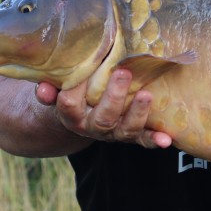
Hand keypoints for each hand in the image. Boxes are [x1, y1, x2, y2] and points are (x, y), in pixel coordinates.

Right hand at [35, 69, 172, 148]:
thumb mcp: (57, 87)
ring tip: (146, 95)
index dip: (75, 89)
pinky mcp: (132, 134)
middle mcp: (92, 126)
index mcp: (71, 114)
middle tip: (123, 73)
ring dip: (137, 114)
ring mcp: (113, 132)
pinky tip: (166, 139)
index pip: (69, 104)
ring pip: (124, 130)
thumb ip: (48, 86)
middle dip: (113, 97)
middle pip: (101, 118)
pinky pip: (143, 139)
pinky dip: (155, 139)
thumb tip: (43, 89)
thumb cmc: (72, 90)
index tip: (85, 70)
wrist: (81, 113)